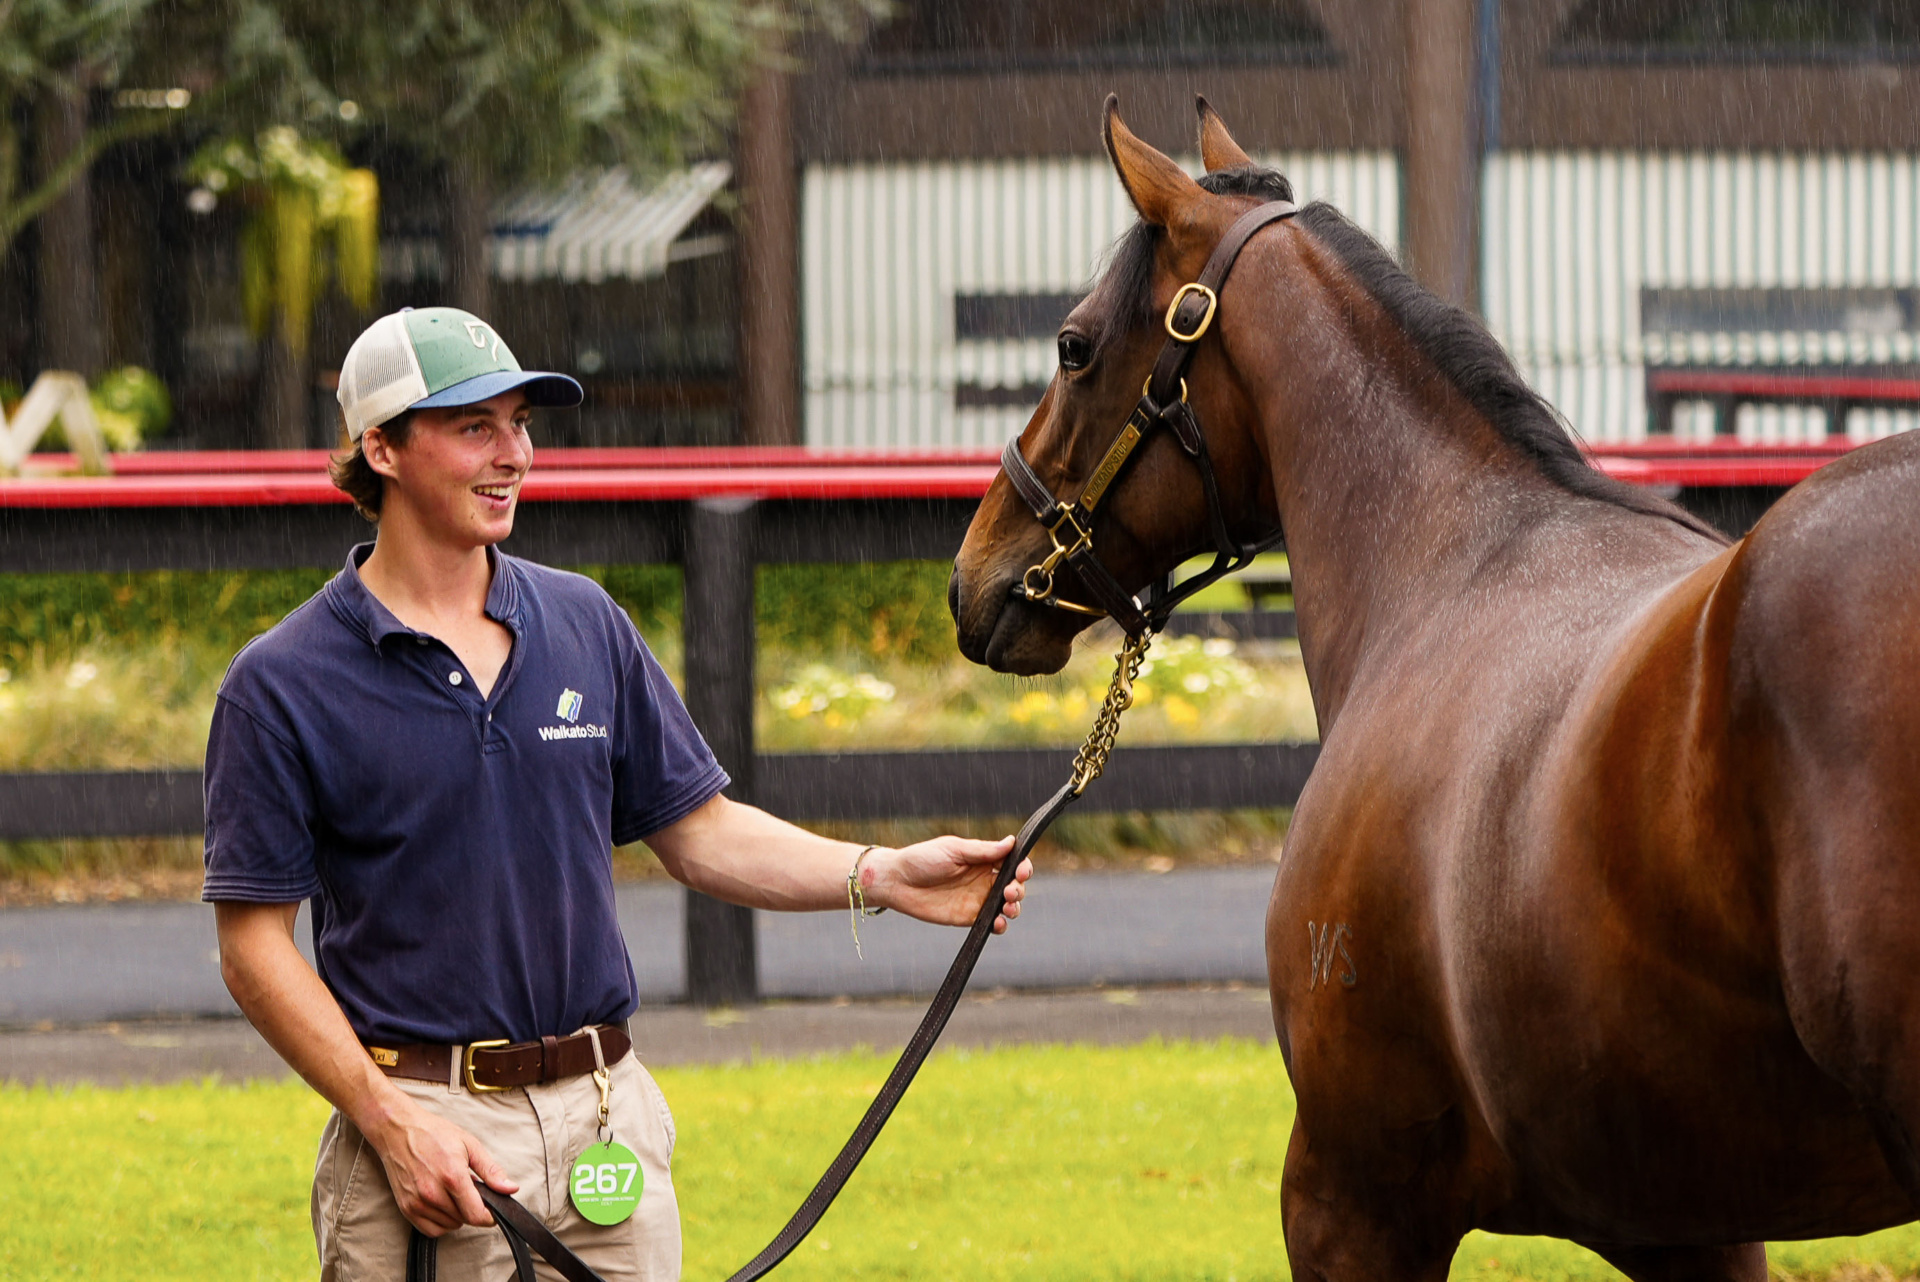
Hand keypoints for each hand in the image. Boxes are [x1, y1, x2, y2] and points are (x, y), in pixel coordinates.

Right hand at [366, 1091, 518, 1235]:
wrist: (398, 1130)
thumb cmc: (433, 1134)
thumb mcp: (469, 1145)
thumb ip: (491, 1171)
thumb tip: (511, 1188)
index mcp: (452, 1177)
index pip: (476, 1214)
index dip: (490, 1215)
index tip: (492, 1208)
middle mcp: (433, 1194)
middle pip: (464, 1219)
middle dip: (473, 1207)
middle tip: (469, 1187)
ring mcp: (417, 1203)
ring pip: (449, 1225)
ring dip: (457, 1214)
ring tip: (453, 1191)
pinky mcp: (406, 1208)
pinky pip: (431, 1229)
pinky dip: (441, 1222)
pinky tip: (443, 1204)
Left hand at [866, 835, 1029, 932]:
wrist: (897, 882)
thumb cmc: (922, 859)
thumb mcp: (953, 849)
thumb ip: (982, 850)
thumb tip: (1011, 842)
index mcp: (982, 860)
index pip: (1012, 863)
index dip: (1023, 867)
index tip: (1022, 870)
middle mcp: (984, 879)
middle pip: (1015, 885)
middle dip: (1019, 888)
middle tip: (1009, 890)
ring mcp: (978, 899)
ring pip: (1008, 906)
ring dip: (1015, 907)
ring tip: (1007, 905)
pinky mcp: (968, 917)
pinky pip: (992, 923)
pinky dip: (1001, 925)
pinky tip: (998, 922)